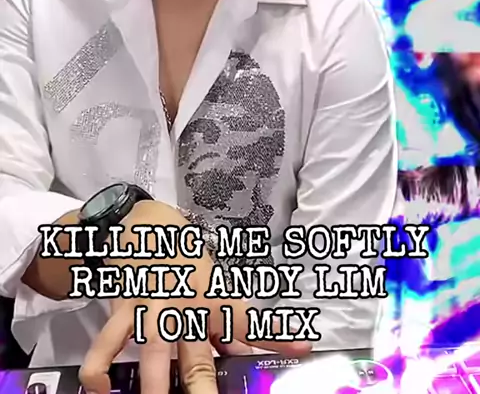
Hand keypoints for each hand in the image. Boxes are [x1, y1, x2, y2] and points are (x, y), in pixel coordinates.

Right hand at [79, 201, 310, 393]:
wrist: (145, 224)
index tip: (302, 350)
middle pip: (196, 355)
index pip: (249, 323)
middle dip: (203, 385)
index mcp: (214, 299)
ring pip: (152, 352)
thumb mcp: (216, 284)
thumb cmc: (186, 258)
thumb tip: (267, 351)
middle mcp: (186, 308)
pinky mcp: (122, 309)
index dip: (276, 337)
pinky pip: (105, 344)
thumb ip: (235, 324)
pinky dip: (98, 368)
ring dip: (154, 383)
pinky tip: (100, 390)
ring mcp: (152, 310)